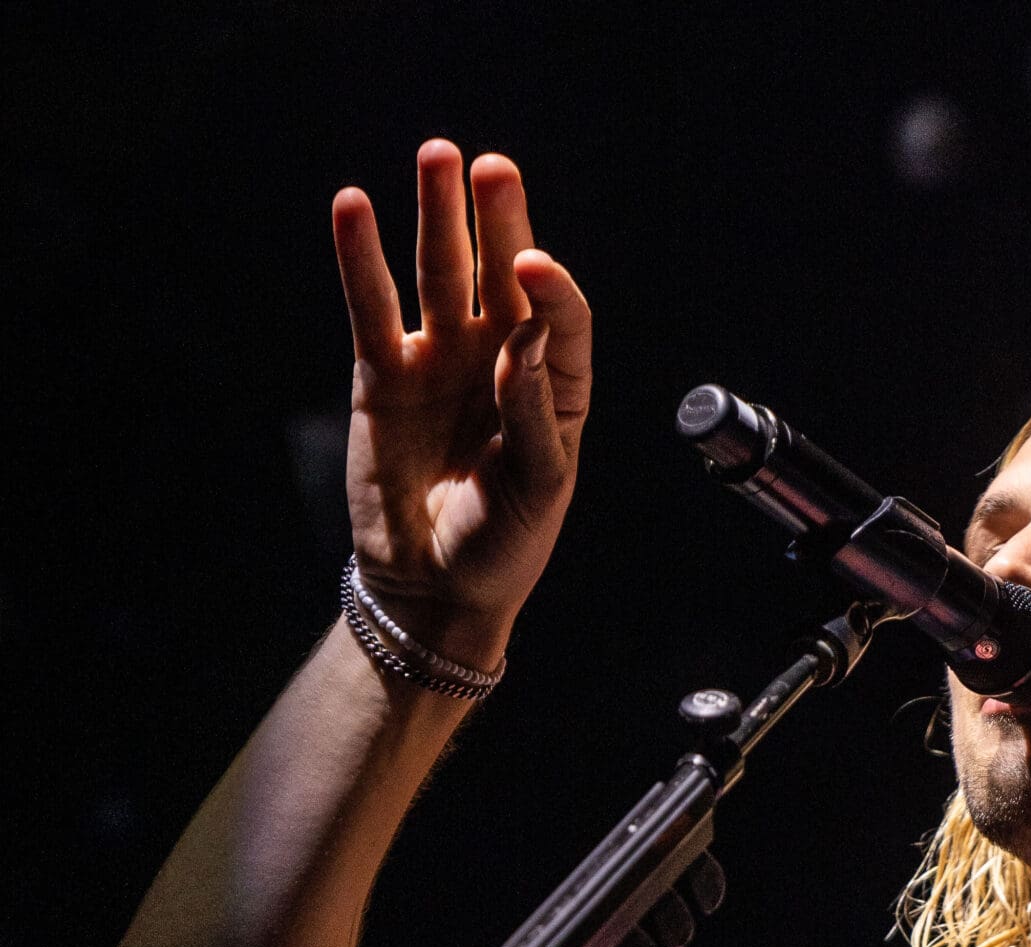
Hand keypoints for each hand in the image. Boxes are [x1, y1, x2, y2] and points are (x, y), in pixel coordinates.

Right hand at [331, 138, 591, 666]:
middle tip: (492, 168)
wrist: (432, 588)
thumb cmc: (501, 546)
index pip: (558, 318)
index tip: (534, 266)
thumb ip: (533, 415)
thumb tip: (522, 341)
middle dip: (499, 219)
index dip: (551, 287)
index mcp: (553, 389)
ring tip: (437, 156)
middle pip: (502, 273)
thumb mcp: (536, 488)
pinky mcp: (385, 372)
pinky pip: (373, 305)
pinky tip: (354, 206)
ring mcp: (441, 361)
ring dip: (437, 215)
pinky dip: (361, 258)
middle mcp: (499, 362)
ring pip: (440, 273)